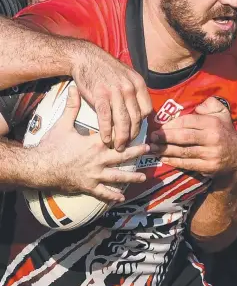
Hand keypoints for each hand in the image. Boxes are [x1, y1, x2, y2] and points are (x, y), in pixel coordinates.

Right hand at [32, 86, 148, 202]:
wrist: (39, 166)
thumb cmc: (51, 145)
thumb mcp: (63, 124)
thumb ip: (72, 106)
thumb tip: (74, 87)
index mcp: (95, 143)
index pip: (114, 136)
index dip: (126, 133)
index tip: (138, 128)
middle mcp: (98, 159)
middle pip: (122, 156)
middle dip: (137, 153)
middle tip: (149, 150)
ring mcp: (94, 174)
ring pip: (117, 176)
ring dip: (131, 176)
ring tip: (143, 177)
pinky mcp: (88, 186)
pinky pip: (103, 193)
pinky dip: (112, 196)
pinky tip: (121, 197)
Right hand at [70, 41, 151, 151]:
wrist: (86, 58)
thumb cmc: (105, 69)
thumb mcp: (126, 75)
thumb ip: (134, 92)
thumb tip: (140, 110)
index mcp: (138, 83)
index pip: (147, 109)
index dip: (142, 123)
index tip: (135, 130)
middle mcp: (129, 88)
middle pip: (136, 118)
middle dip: (132, 135)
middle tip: (127, 145)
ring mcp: (115, 92)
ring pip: (123, 120)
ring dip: (121, 137)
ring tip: (118, 147)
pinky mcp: (100, 96)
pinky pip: (106, 118)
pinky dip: (106, 131)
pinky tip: (105, 139)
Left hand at [150, 97, 236, 176]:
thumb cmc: (225, 133)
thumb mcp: (223, 114)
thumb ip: (211, 104)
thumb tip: (197, 105)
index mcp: (213, 123)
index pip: (188, 122)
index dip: (172, 124)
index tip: (159, 125)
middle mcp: (212, 138)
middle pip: (184, 137)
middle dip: (166, 137)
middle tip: (152, 136)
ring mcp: (210, 154)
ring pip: (184, 151)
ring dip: (166, 150)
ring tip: (153, 148)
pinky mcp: (208, 167)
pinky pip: (187, 164)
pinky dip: (173, 161)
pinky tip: (163, 158)